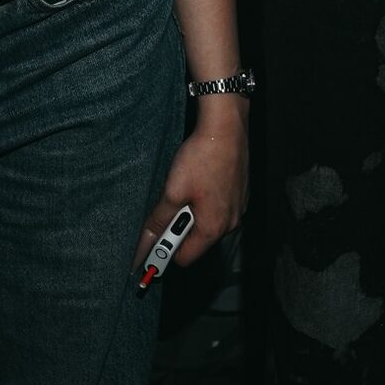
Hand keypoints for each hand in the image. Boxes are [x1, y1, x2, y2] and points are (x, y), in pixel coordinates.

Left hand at [134, 100, 247, 272]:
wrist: (227, 126)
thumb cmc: (202, 158)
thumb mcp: (173, 192)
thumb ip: (158, 222)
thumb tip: (143, 245)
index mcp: (214, 228)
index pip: (185, 258)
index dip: (165, 250)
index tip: (151, 240)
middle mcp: (230, 223)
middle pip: (197, 240)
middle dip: (179, 227)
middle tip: (168, 204)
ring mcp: (238, 207)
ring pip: (208, 222)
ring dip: (192, 213)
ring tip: (185, 188)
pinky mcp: (240, 193)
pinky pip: (219, 207)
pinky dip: (206, 201)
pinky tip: (200, 180)